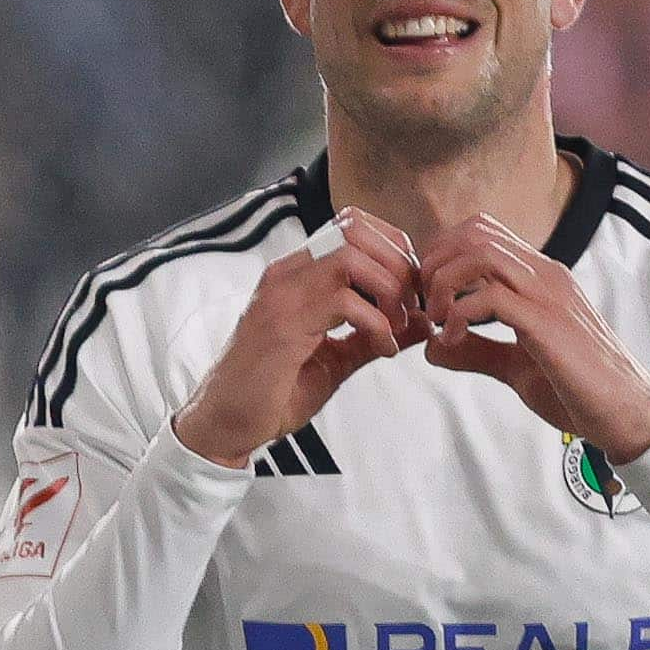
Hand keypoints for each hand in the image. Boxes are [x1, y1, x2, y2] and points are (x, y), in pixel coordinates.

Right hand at [172, 210, 421, 467]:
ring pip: (352, 257)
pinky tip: (381, 349)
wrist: (226, 425)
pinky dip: (376, 324)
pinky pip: (344, 301)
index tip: (410, 290)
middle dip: (398, 266)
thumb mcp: (337, 360)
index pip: (352, 225)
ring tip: (397, 326)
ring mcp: (281, 294)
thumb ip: (374, 335)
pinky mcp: (282, 322)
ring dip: (388, 290)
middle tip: (411, 308)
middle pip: (356, 230)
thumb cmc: (273, 393)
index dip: (393, 248)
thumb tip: (423, 322)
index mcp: (297, 274)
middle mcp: (287, 273)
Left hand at [417, 214, 649, 462]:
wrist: (624, 413)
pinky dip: (459, 314)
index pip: (482, 232)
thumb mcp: (515, 366)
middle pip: (475, 233)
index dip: (442, 255)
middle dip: (435, 264)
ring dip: (444, 283)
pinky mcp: (547, 324)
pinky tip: (456, 340)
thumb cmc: (577, 388)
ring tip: (440, 320)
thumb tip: (433, 347)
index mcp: (538, 277)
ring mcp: (548, 295)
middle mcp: (545, 275)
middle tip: (427, 306)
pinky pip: (490, 296)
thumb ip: (477, 351)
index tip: (429, 296)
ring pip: (480, 254)